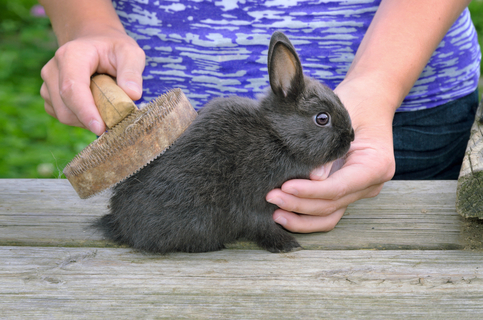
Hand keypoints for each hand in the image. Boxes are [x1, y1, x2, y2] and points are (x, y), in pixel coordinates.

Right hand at [40, 29, 144, 134]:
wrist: (95, 42)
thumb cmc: (114, 48)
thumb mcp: (130, 53)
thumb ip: (132, 72)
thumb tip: (133, 95)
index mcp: (71, 55)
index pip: (72, 88)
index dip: (85, 111)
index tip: (101, 128)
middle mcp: (53, 69)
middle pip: (66, 107)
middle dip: (91, 119)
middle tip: (116, 118)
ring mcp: (47, 84)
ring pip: (64, 115)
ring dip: (87, 120)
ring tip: (106, 105)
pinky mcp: (49, 96)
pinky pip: (63, 116)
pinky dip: (81, 119)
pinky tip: (95, 107)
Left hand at [267, 79, 396, 232]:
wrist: (368, 101)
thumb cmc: (354, 104)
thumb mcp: (341, 119)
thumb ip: (328, 149)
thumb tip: (314, 177)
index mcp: (376, 165)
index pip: (340, 186)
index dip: (311, 191)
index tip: (285, 187)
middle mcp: (370, 184)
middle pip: (332, 204)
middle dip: (299, 204)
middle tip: (271, 196)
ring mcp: (358, 191)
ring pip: (329, 216)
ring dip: (301, 218)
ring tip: (275, 213)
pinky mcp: (345, 193)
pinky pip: (326, 212)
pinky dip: (306, 217)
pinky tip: (285, 214)